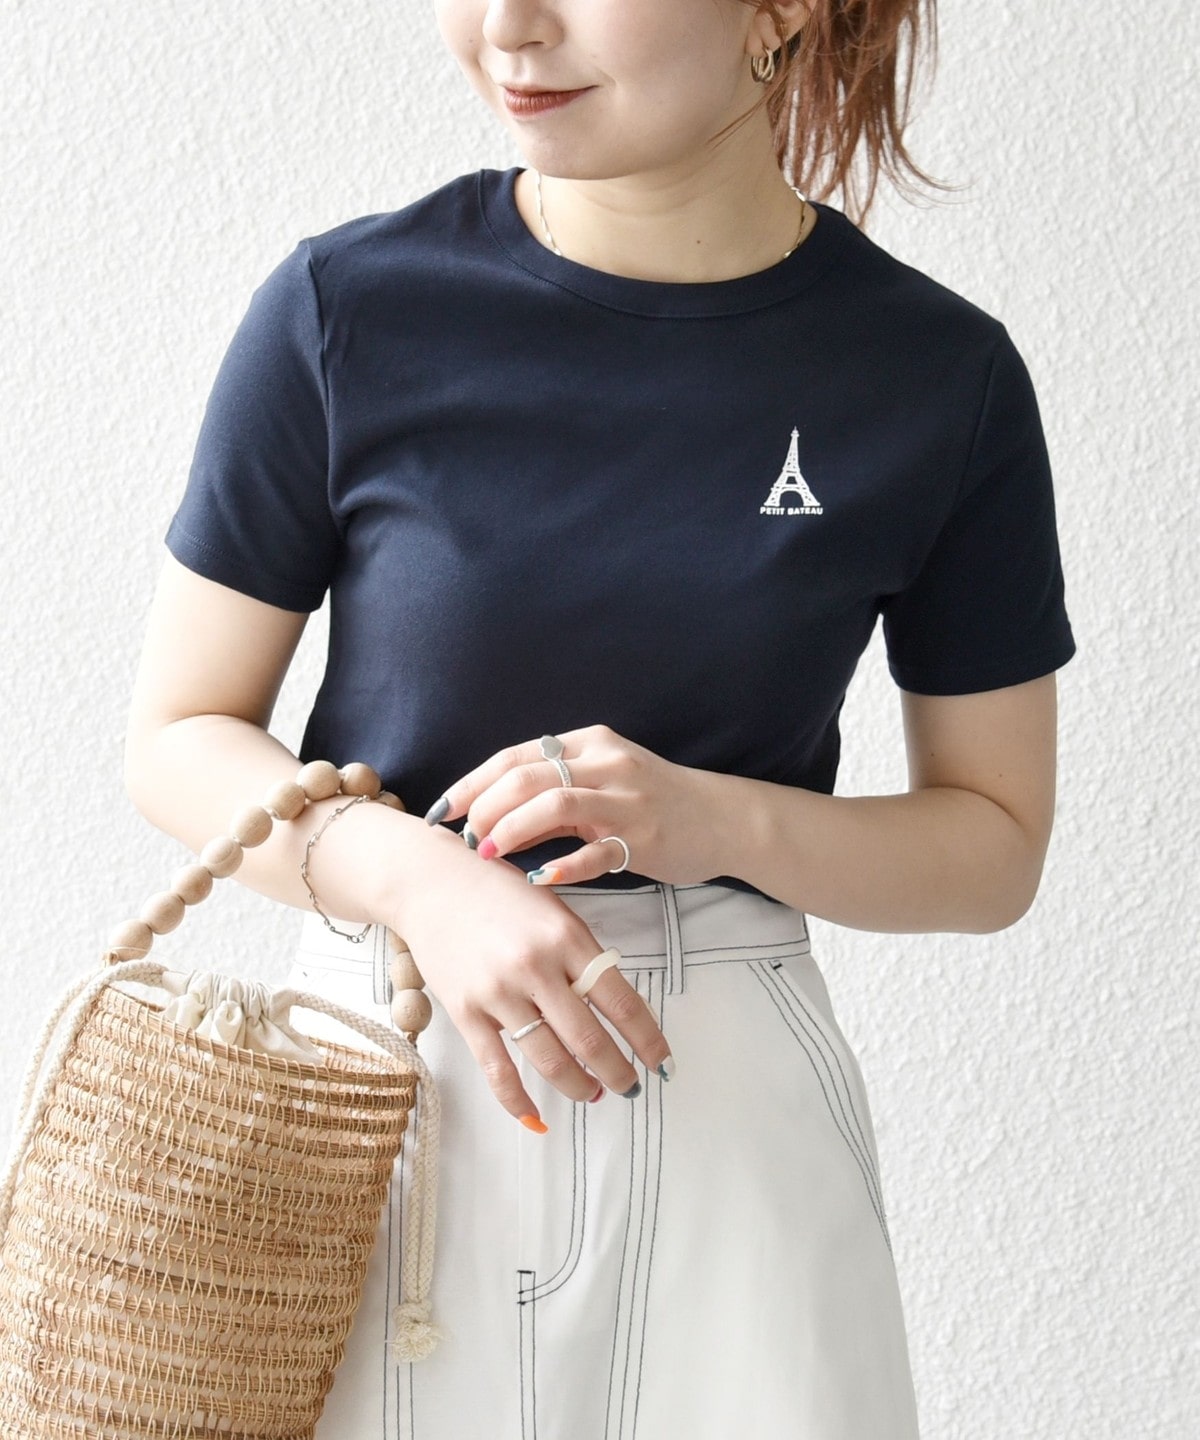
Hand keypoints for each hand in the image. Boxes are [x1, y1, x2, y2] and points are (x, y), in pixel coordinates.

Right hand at [389, 825, 672, 1127]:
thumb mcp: (553, 911)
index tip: (660, 1062)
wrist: (432, 884)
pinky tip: (537, 1118)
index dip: (647, 1040)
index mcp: (567, 938)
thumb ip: (582, 956)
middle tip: (630, 1086)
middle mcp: (535, 966)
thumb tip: (614, 1009)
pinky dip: (520, 1102)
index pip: (621, 1001)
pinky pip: (498, 1070)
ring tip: (593, 1093)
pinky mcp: (465, 1012)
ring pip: (550, 1059)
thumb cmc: (499, 895)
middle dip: (617, 1072)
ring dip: (579, 1086)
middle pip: (589, 1038)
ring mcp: (498, 992)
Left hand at [429, 724, 727, 886]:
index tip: (442, 811)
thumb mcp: (602, 782)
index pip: (514, 757)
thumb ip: (552, 794)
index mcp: (587, 743)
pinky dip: (562, 864)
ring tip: (488, 854)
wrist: (723, 819)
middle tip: (464, 839)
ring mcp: (626, 799)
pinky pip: (596, 851)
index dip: (472, 783)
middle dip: (484, 808)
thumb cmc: (653, 802)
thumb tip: (490, 817)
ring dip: (511, 829)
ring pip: (554, 802)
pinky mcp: (645, 836)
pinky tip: (539, 878)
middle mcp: (605, 763)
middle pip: (526, 776)